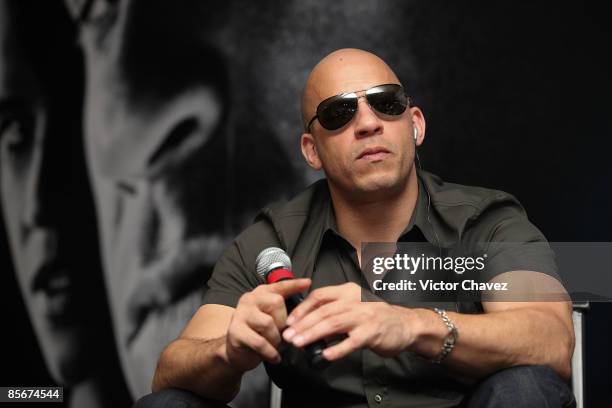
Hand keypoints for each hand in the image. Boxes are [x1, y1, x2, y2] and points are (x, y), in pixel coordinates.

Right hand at [225, 278, 311, 371]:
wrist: (236, 353)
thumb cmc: (259, 334)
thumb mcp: (273, 318)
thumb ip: (284, 311)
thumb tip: (306, 309)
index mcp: (261, 293)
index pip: (279, 286)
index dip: (294, 285)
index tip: (308, 283)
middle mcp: (250, 299)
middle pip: (276, 302)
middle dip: (283, 321)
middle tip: (281, 334)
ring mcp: (241, 314)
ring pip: (268, 323)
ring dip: (276, 338)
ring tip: (275, 346)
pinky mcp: (235, 331)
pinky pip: (260, 342)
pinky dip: (270, 352)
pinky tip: (274, 357)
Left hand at [282, 282, 418, 360]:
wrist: (405, 325)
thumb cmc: (376, 317)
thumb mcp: (353, 307)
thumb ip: (333, 312)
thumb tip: (307, 324)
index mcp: (348, 291)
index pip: (320, 295)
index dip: (302, 308)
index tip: (290, 320)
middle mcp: (355, 301)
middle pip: (323, 311)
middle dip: (303, 324)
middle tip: (289, 335)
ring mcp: (364, 316)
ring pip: (333, 324)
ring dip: (313, 334)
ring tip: (300, 343)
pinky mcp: (371, 333)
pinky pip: (351, 341)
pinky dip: (337, 349)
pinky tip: (325, 355)